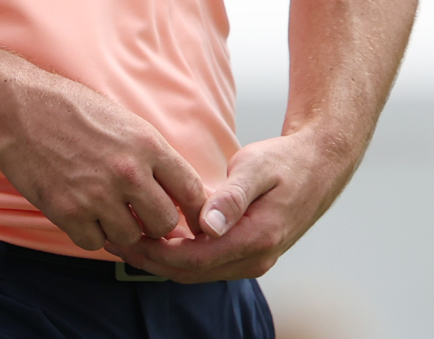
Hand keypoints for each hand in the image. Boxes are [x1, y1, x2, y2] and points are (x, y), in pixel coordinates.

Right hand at [0, 71, 209, 257]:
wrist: (17, 109)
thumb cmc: (70, 109)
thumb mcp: (123, 121)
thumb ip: (151, 155)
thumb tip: (175, 188)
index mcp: (148, 145)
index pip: (191, 192)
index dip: (191, 209)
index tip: (185, 216)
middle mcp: (128, 172)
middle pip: (164, 223)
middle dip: (154, 222)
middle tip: (138, 213)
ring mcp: (97, 194)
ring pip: (130, 237)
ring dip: (120, 229)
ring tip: (104, 208)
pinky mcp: (68, 212)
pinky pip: (95, 243)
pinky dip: (90, 233)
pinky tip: (81, 213)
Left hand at [113, 130, 351, 282]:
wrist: (320, 166)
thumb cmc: (285, 161)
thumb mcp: (256, 168)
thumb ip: (231, 197)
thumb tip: (207, 226)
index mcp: (256, 239)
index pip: (193, 260)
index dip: (154, 254)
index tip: (124, 237)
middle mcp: (255, 259)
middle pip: (190, 272)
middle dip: (149, 261)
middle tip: (113, 239)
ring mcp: (254, 260)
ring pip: (196, 272)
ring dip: (161, 260)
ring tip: (126, 237)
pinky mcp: (249, 254)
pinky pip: (207, 264)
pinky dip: (179, 256)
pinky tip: (156, 237)